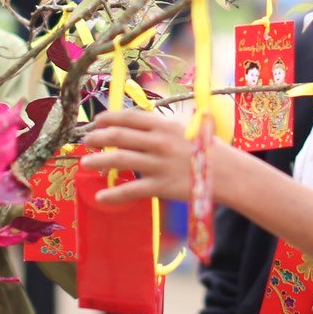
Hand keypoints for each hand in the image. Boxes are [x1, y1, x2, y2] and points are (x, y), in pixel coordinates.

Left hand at [82, 109, 196, 202]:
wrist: (227, 174)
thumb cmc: (207, 150)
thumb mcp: (186, 129)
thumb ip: (163, 127)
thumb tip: (141, 125)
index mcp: (164, 125)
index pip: (129, 117)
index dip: (108, 118)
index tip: (96, 121)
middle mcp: (158, 142)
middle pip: (119, 136)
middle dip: (97, 137)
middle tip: (86, 141)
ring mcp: (158, 164)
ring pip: (119, 160)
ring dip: (98, 160)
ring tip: (85, 162)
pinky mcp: (160, 186)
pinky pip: (131, 190)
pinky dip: (113, 194)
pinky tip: (100, 196)